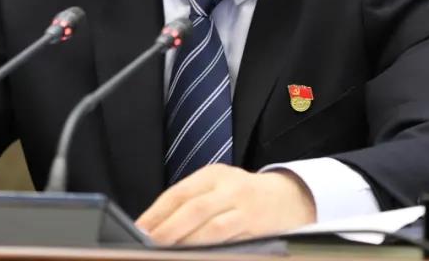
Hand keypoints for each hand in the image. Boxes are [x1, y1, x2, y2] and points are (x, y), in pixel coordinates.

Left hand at [136, 164, 315, 244]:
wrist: (289, 198)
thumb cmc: (241, 195)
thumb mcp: (217, 187)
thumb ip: (189, 202)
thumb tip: (152, 226)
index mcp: (214, 175)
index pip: (179, 193)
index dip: (156, 213)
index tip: (139, 229)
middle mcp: (231, 188)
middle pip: (195, 209)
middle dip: (169, 230)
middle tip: (150, 244)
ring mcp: (246, 210)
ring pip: (214, 228)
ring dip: (188, 243)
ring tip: (169, 253)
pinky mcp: (258, 231)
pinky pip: (233, 244)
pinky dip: (213, 251)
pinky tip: (199, 256)